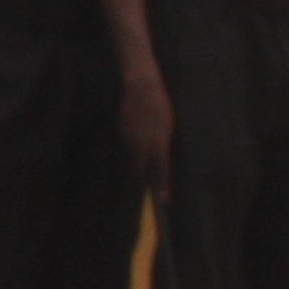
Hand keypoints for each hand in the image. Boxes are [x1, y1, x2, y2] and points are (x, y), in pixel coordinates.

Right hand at [119, 57, 174, 188]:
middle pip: (140, 167)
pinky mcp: (121, 129)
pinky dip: (132, 134)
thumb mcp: (167, 127)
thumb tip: (158, 158)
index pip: (162, 170)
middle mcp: (144, 144)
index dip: (162, 186)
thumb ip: (162, 144)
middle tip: (142, 171)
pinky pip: (127, 138)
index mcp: (160, 144)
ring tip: (143, 127)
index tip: (163, 200)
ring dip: (137, 147)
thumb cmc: (160, 106)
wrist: (142, 87)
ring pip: (133, 151)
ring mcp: (130, 137)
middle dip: (141, 170)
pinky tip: (135, 121)